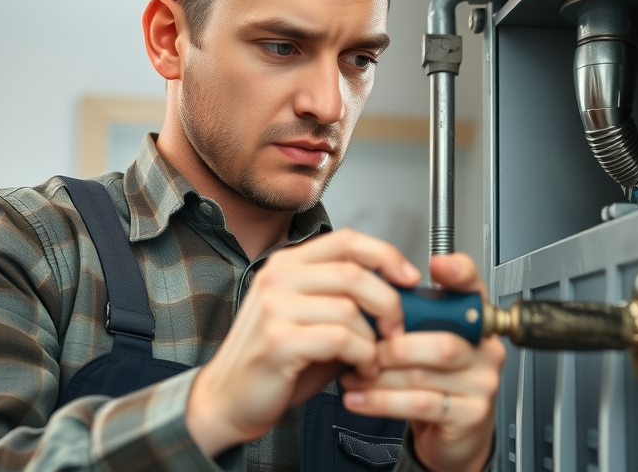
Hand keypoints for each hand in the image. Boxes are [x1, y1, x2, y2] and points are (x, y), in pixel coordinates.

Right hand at [185, 230, 420, 456]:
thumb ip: (345, 299)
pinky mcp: (278, 341)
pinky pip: (340, 339)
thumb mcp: (311, 316)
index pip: (347, 240)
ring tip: (372, 358)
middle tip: (396, 329)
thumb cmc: (275, 360)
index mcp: (288, 264)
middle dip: (389, 303)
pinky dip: (361, 356)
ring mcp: (275, 307)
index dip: (386, 255)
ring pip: (350, 309)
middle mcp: (279, 278)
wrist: (229, 398)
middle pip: (355, 273)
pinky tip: (359, 368)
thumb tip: (397, 292)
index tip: (409, 277)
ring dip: (373, 340)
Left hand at [339, 253, 503, 471]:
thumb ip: (410, 316)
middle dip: (392, 347)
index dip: (459, 273)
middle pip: (440, 341)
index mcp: (475, 322)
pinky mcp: (470, 414)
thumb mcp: (425, 341)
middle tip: (362, 350)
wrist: (453, 435)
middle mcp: (486, 350)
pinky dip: (381, 400)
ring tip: (352, 374)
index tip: (437, 265)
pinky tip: (359, 398)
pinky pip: (419, 404)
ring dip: (378, 376)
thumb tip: (370, 294)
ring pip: (423, 375)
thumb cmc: (436, 381)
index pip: (474, 288)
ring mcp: (482, 383)